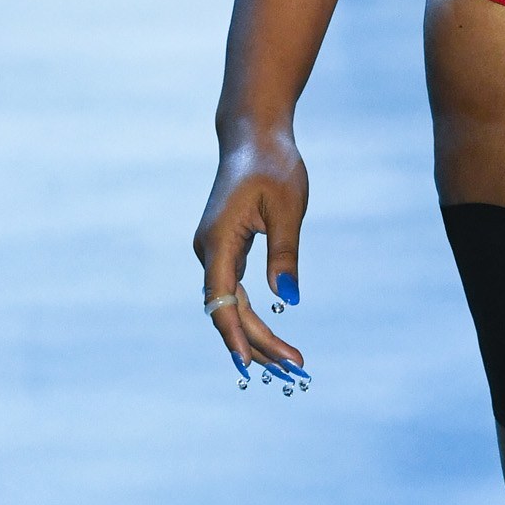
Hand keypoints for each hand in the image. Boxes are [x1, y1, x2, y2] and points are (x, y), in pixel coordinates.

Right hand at [194, 126, 309, 383]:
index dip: (235, 337)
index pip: (222, 303)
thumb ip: (286, 254)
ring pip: (231, 305)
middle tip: (296, 369)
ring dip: (256, 335)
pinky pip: (234, 292)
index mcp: (218, 242)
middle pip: (228, 311)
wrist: (253, 135)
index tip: (250, 367)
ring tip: (288, 362)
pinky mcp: (224, 248)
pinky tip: (269, 337)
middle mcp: (208, 250)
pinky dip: (251, 316)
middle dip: (258, 344)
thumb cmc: (273, 164)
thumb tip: (289, 301)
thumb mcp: (287, 209)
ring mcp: (214, 251)